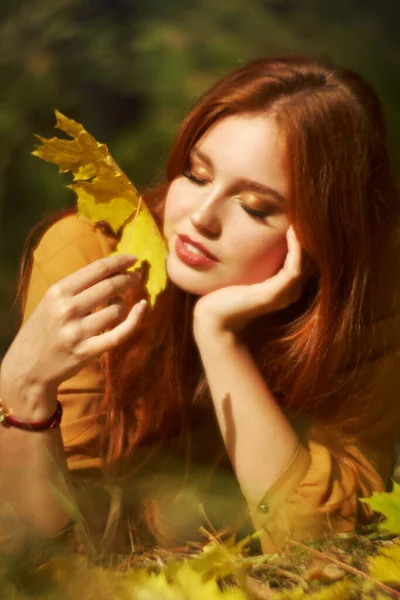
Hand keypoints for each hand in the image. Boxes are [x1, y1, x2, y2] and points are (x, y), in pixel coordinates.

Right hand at [0, 254, 146, 409]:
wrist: (27, 367)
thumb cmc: (43, 329)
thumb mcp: (51, 301)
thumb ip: (77, 287)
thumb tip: (113, 269)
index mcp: (58, 292)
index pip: (97, 269)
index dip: (120, 261)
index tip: (133, 259)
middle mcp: (68, 309)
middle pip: (110, 286)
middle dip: (128, 279)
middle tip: (137, 277)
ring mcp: (78, 331)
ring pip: (117, 309)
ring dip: (123, 305)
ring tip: (116, 306)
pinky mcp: (87, 350)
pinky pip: (119, 333)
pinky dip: (135, 319)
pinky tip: (142, 307)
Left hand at [193, 227, 312, 336]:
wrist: (214, 319)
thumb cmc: (225, 296)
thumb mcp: (245, 274)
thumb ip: (257, 263)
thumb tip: (256, 240)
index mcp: (284, 288)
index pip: (303, 261)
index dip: (305, 240)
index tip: (301, 216)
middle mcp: (289, 293)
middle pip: (310, 261)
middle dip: (310, 237)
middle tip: (307, 213)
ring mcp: (284, 295)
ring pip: (306, 263)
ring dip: (305, 240)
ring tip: (302, 218)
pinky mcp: (275, 295)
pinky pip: (294, 268)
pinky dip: (296, 249)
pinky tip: (292, 231)